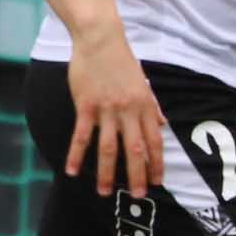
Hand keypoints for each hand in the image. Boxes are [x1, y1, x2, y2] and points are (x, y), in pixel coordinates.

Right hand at [66, 23, 162, 196]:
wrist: (99, 39)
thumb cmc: (121, 59)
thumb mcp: (142, 81)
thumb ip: (151, 105)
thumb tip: (162, 124)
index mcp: (144, 105)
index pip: (154, 140)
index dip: (157, 163)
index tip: (157, 182)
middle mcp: (128, 111)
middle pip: (135, 150)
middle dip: (137, 175)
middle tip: (138, 196)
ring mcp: (106, 110)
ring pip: (109, 148)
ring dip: (107, 173)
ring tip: (105, 192)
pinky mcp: (86, 106)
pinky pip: (81, 136)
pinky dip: (76, 155)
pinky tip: (72, 171)